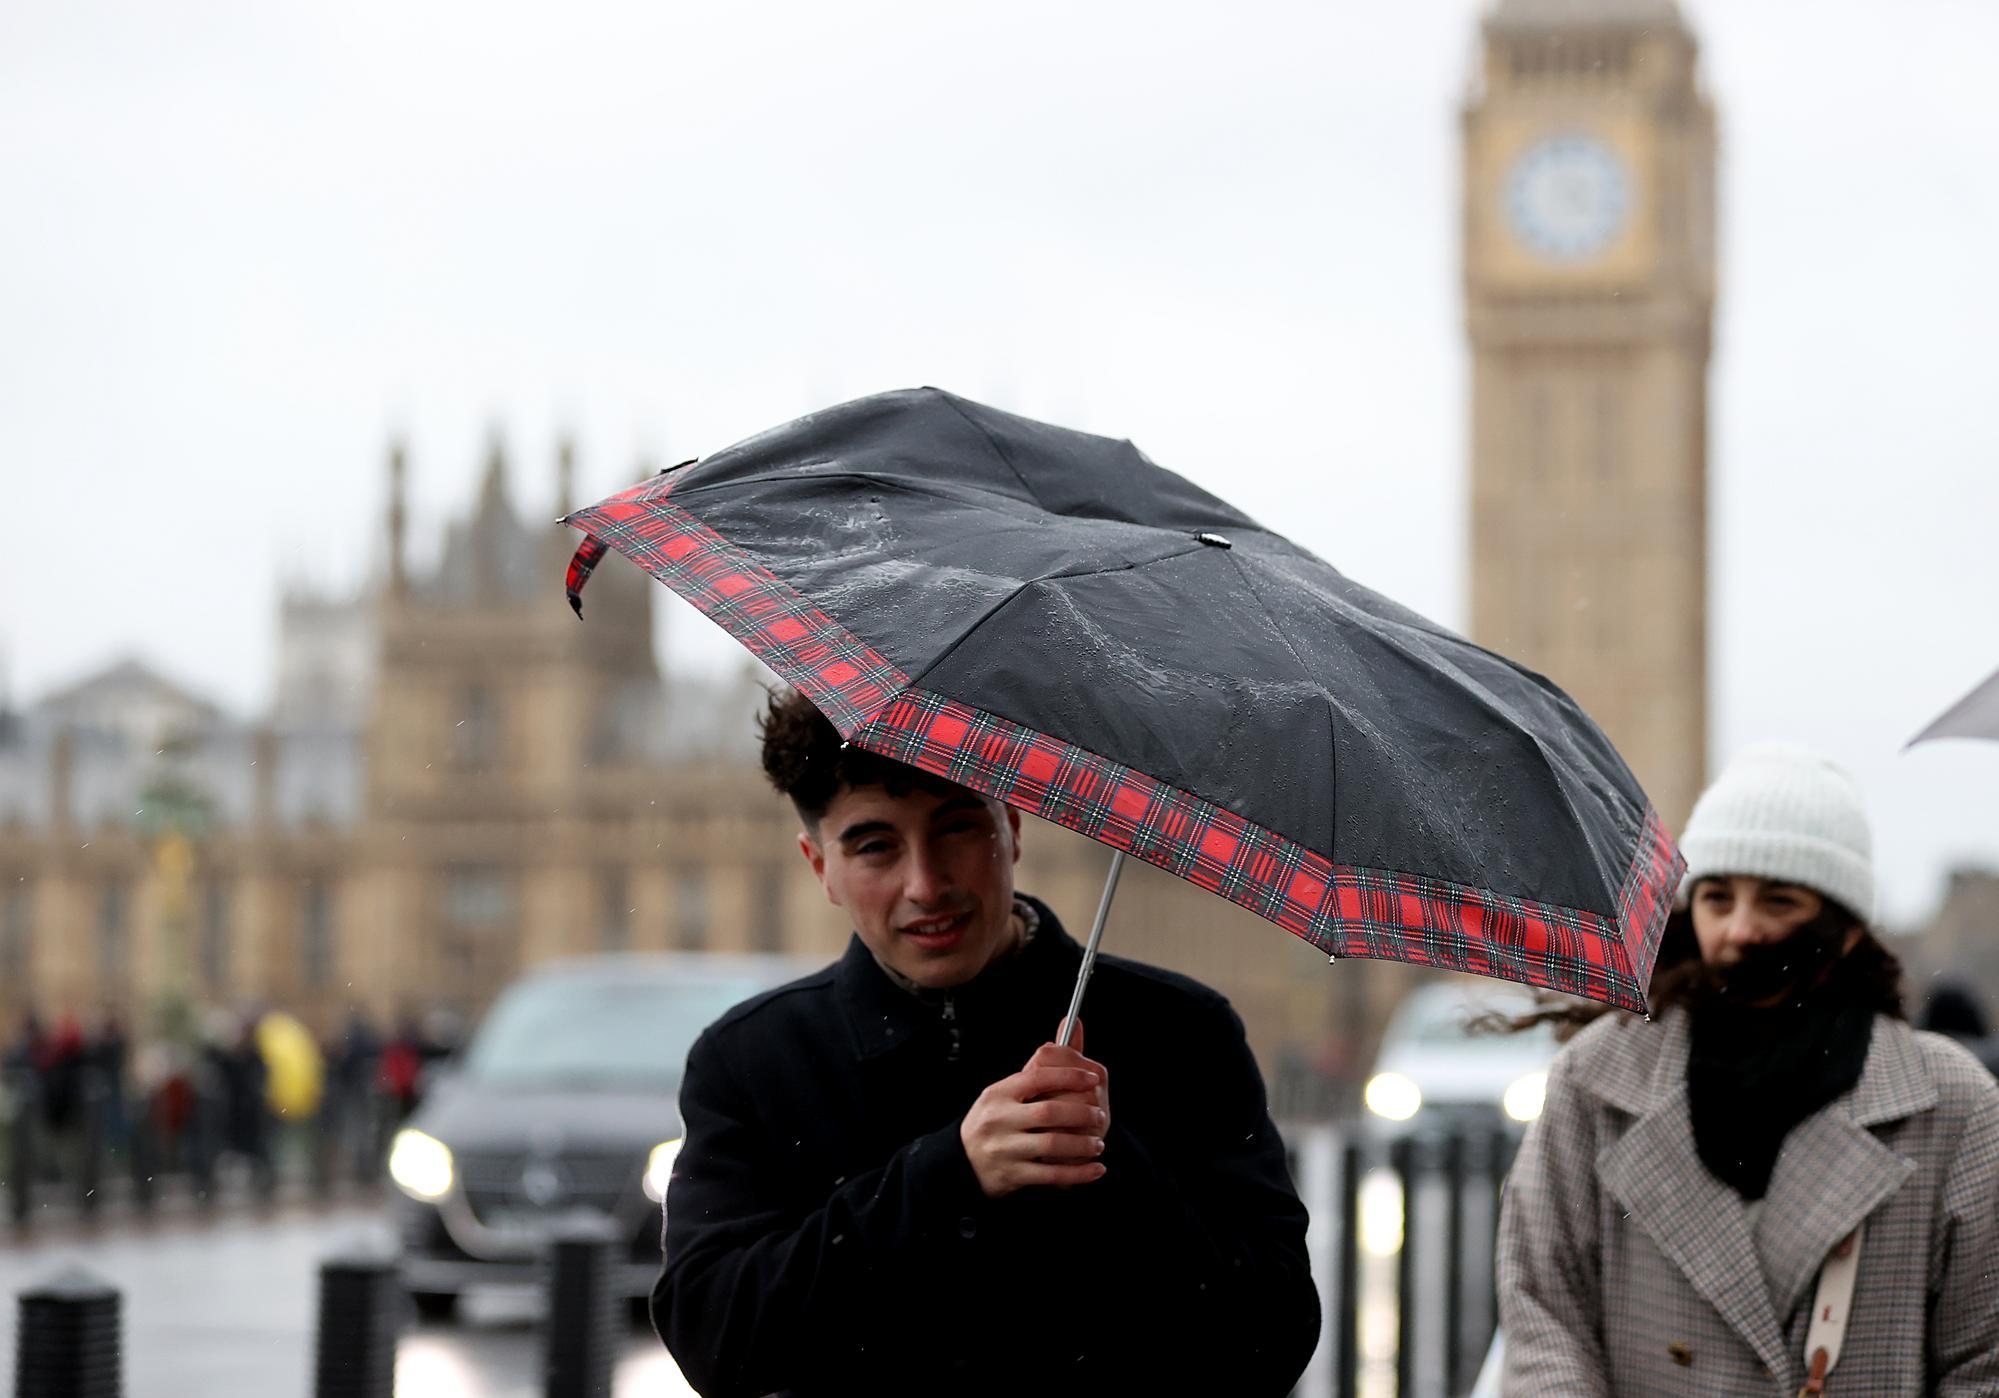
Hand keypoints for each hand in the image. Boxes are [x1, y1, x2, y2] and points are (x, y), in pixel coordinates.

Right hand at [960, 1026, 1108, 1198]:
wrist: (961, 1160)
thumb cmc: (991, 1121)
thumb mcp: (1003, 1093)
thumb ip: (1034, 1070)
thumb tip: (1063, 1036)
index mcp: (999, 1093)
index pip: (1038, 1078)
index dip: (1069, 1076)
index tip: (1092, 1078)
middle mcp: (1000, 1119)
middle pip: (1049, 1111)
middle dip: (1081, 1113)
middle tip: (1099, 1114)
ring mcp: (1004, 1148)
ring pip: (1053, 1144)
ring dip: (1082, 1144)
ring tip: (1098, 1143)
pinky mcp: (1012, 1174)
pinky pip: (1051, 1175)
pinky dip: (1078, 1173)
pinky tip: (1096, 1169)